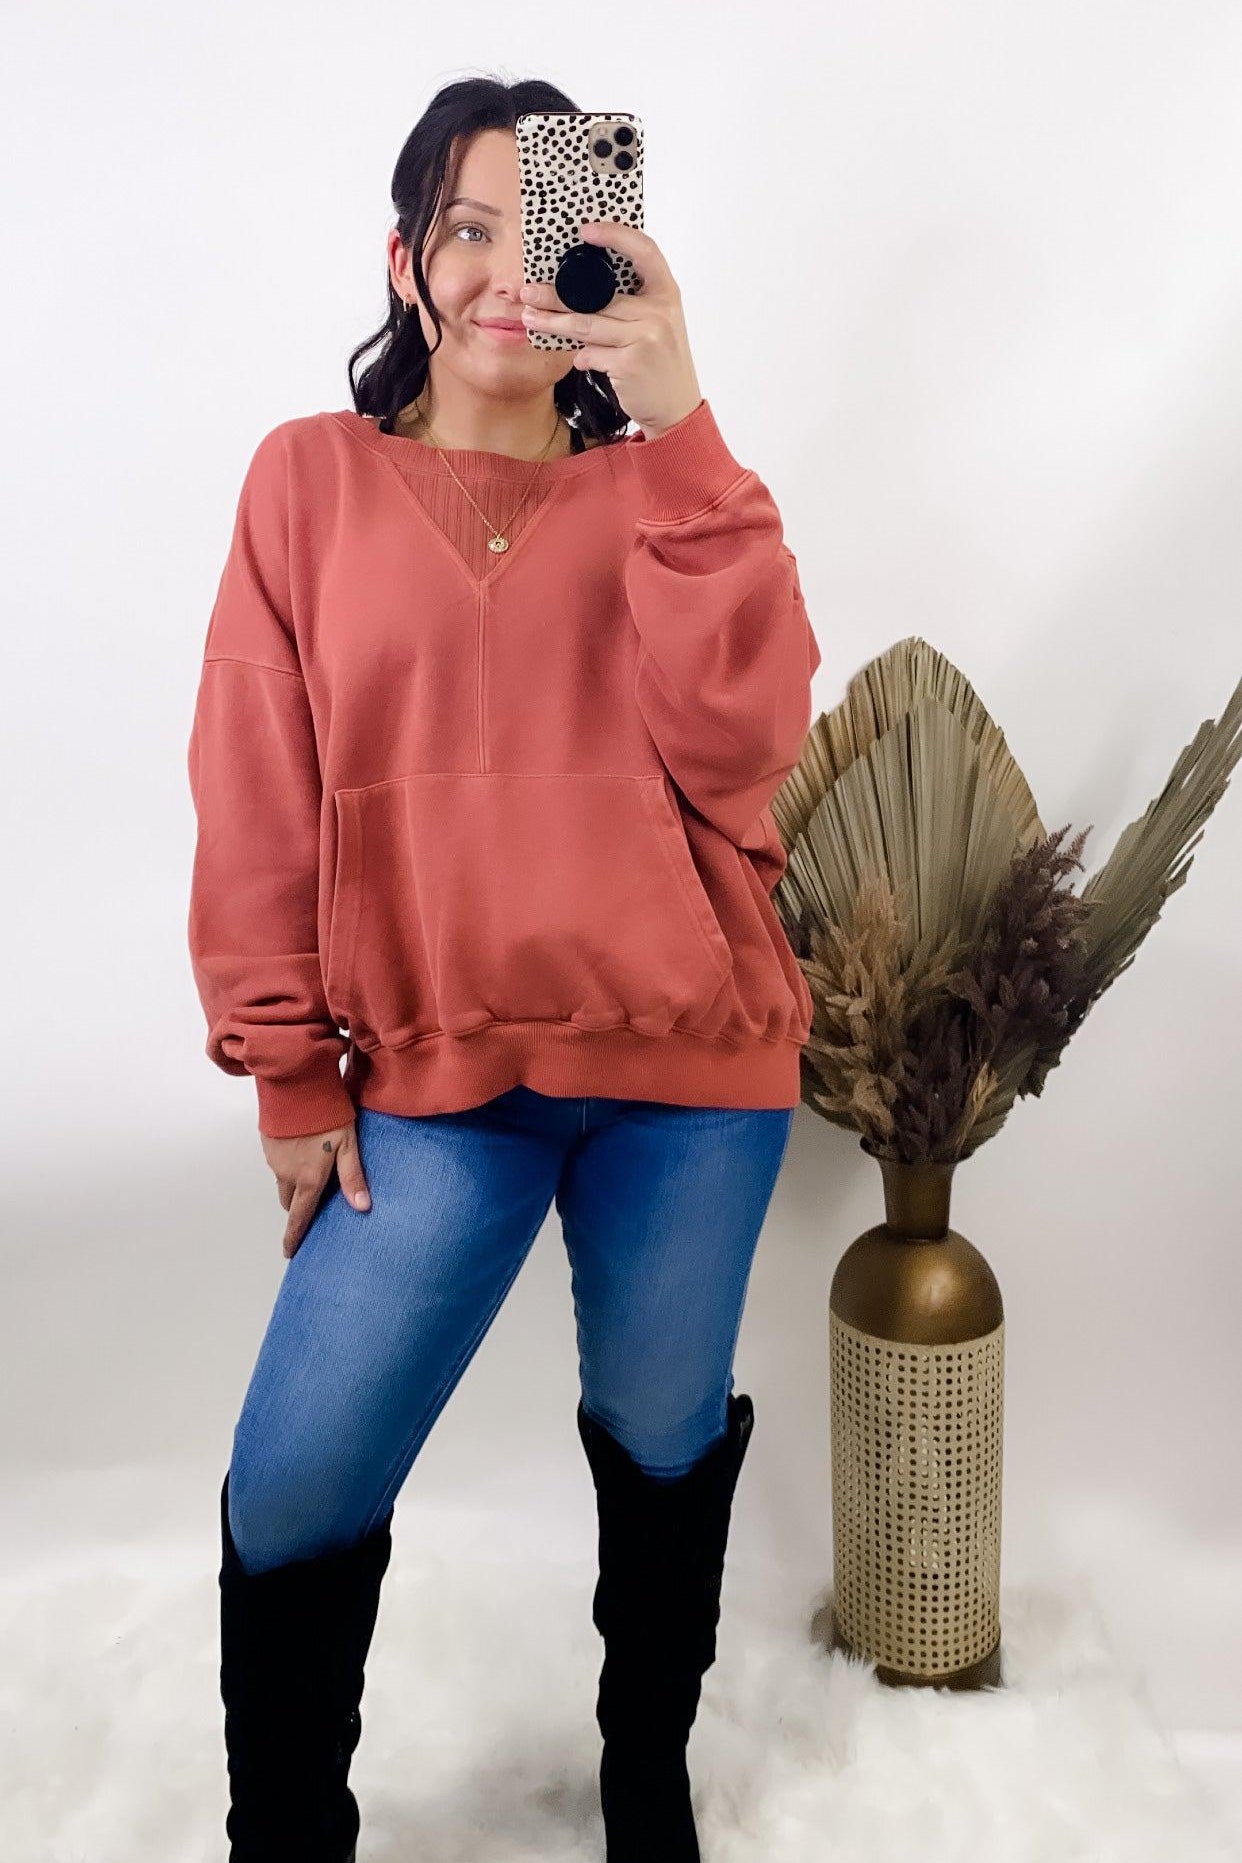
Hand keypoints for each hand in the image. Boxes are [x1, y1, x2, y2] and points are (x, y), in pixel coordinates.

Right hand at [261, 1119, 370, 1259]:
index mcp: (308, 1179)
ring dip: (293, 1183)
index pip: (299, 1217)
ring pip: (283, 1181)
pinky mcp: (268, 1143)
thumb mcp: (348, 1143)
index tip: (289, 1252)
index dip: (295, 1237)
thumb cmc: (326, 1113)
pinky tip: (302, 1148)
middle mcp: (287, 1173)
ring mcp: (274, 1159)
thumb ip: (353, 1176)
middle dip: (298, 1207)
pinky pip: (277, 1162)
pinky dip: (288, 1164)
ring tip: (312, 1170)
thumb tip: (362, 1207)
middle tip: (312, 1204)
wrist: (294, 1085)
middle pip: (289, 1201)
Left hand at [519, 221, 703, 438]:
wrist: (677, 408)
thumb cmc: (660, 362)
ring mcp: (646, 337)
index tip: (585, 230)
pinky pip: (591, 353)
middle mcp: (659, 311)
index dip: (615, 235)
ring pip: (586, 325)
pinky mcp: (631, 363)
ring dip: (554, 323)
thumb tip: (582, 285)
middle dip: (556, 295)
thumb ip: (633, 302)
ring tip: (530, 318)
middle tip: (528, 291)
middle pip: (597, 296)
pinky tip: (578, 358)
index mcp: (667, 293)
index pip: (644, 250)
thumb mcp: (657, 324)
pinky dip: (580, 357)